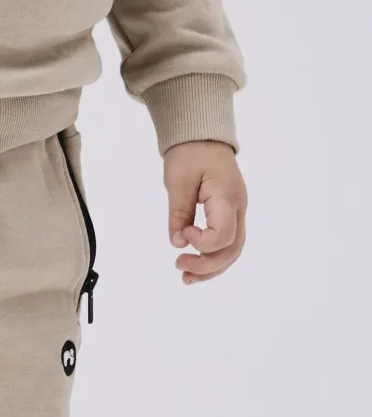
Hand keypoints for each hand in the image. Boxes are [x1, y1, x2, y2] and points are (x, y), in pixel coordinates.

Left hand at [164, 141, 247, 284]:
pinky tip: (194, 268)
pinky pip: (227, 244)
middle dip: (206, 265)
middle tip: (179, 266)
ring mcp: (237, 213)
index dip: (202, 243)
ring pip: (232, 251)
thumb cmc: (191, 153)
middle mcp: (238, 208)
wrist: (203, 138)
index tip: (183, 233)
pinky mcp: (230, 216)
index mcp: (228, 197)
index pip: (224, 235)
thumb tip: (176, 242)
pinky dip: (212, 259)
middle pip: (231, 250)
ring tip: (185, 278)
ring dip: (210, 269)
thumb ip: (178, 212)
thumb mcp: (178, 180)